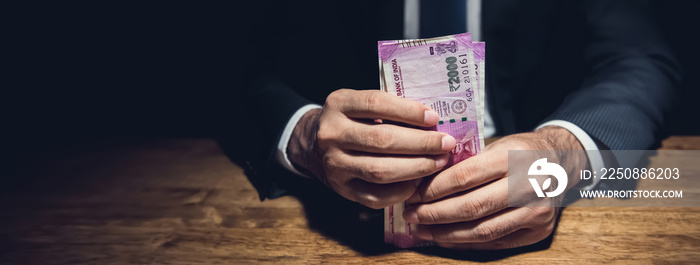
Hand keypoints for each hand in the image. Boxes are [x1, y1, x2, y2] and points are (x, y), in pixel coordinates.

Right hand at [287, 89, 456, 208]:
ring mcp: (334, 164)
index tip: (434, 118)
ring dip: (416, 168)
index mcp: (338, 104)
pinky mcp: (342, 189)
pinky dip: (402, 190)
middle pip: (382, 140)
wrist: (312, 145)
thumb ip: (389, 109)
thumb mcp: (360, 104)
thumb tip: (433, 122)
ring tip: (438, 162)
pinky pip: (376, 196)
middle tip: (446, 144)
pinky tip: (418, 182)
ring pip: (380, 170)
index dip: (408, 111)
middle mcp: (331, 134)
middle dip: (420, 143)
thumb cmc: (351, 120)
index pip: (376, 103)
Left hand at [402, 127, 586, 248]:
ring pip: (482, 230)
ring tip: (422, 229)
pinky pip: (495, 242)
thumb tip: (423, 182)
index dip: (434, 189)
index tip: (413, 194)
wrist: (561, 162)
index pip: (465, 177)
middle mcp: (528, 185)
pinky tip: (445, 237)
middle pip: (471, 207)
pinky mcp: (538, 231)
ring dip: (446, 233)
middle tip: (411, 215)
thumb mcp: (496, 145)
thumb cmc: (520, 152)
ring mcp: (536, 211)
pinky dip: (466, 242)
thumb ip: (466, 163)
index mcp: (513, 157)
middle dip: (434, 214)